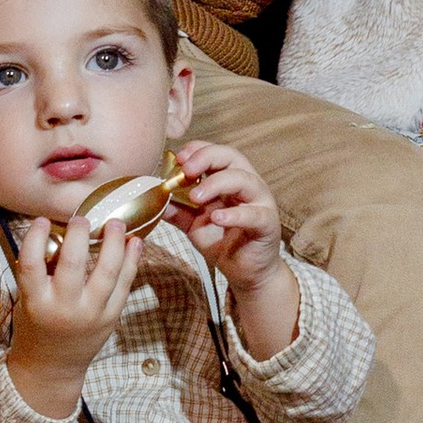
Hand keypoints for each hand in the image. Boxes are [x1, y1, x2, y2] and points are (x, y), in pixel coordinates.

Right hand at [4, 208, 140, 416]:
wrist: (52, 368)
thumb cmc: (37, 326)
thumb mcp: (28, 300)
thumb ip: (42, 272)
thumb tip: (64, 231)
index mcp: (36, 303)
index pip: (31, 266)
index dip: (35, 239)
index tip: (41, 220)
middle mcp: (64, 309)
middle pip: (73, 264)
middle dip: (80, 234)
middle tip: (82, 217)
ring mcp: (91, 314)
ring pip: (107, 272)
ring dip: (114, 243)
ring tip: (116, 223)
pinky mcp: (111, 318)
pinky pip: (124, 285)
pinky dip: (132, 261)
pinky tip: (134, 243)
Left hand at [168, 140, 298, 355]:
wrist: (245, 273)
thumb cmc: (223, 243)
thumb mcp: (194, 225)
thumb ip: (178, 210)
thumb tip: (154, 199)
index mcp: (230, 179)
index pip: (217, 153)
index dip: (198, 149)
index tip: (179, 157)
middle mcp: (248, 184)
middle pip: (232, 157)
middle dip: (207, 157)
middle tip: (186, 170)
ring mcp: (261, 202)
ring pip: (244, 180)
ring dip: (217, 183)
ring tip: (196, 196)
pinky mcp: (268, 223)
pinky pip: (254, 214)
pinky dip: (235, 214)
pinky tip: (217, 218)